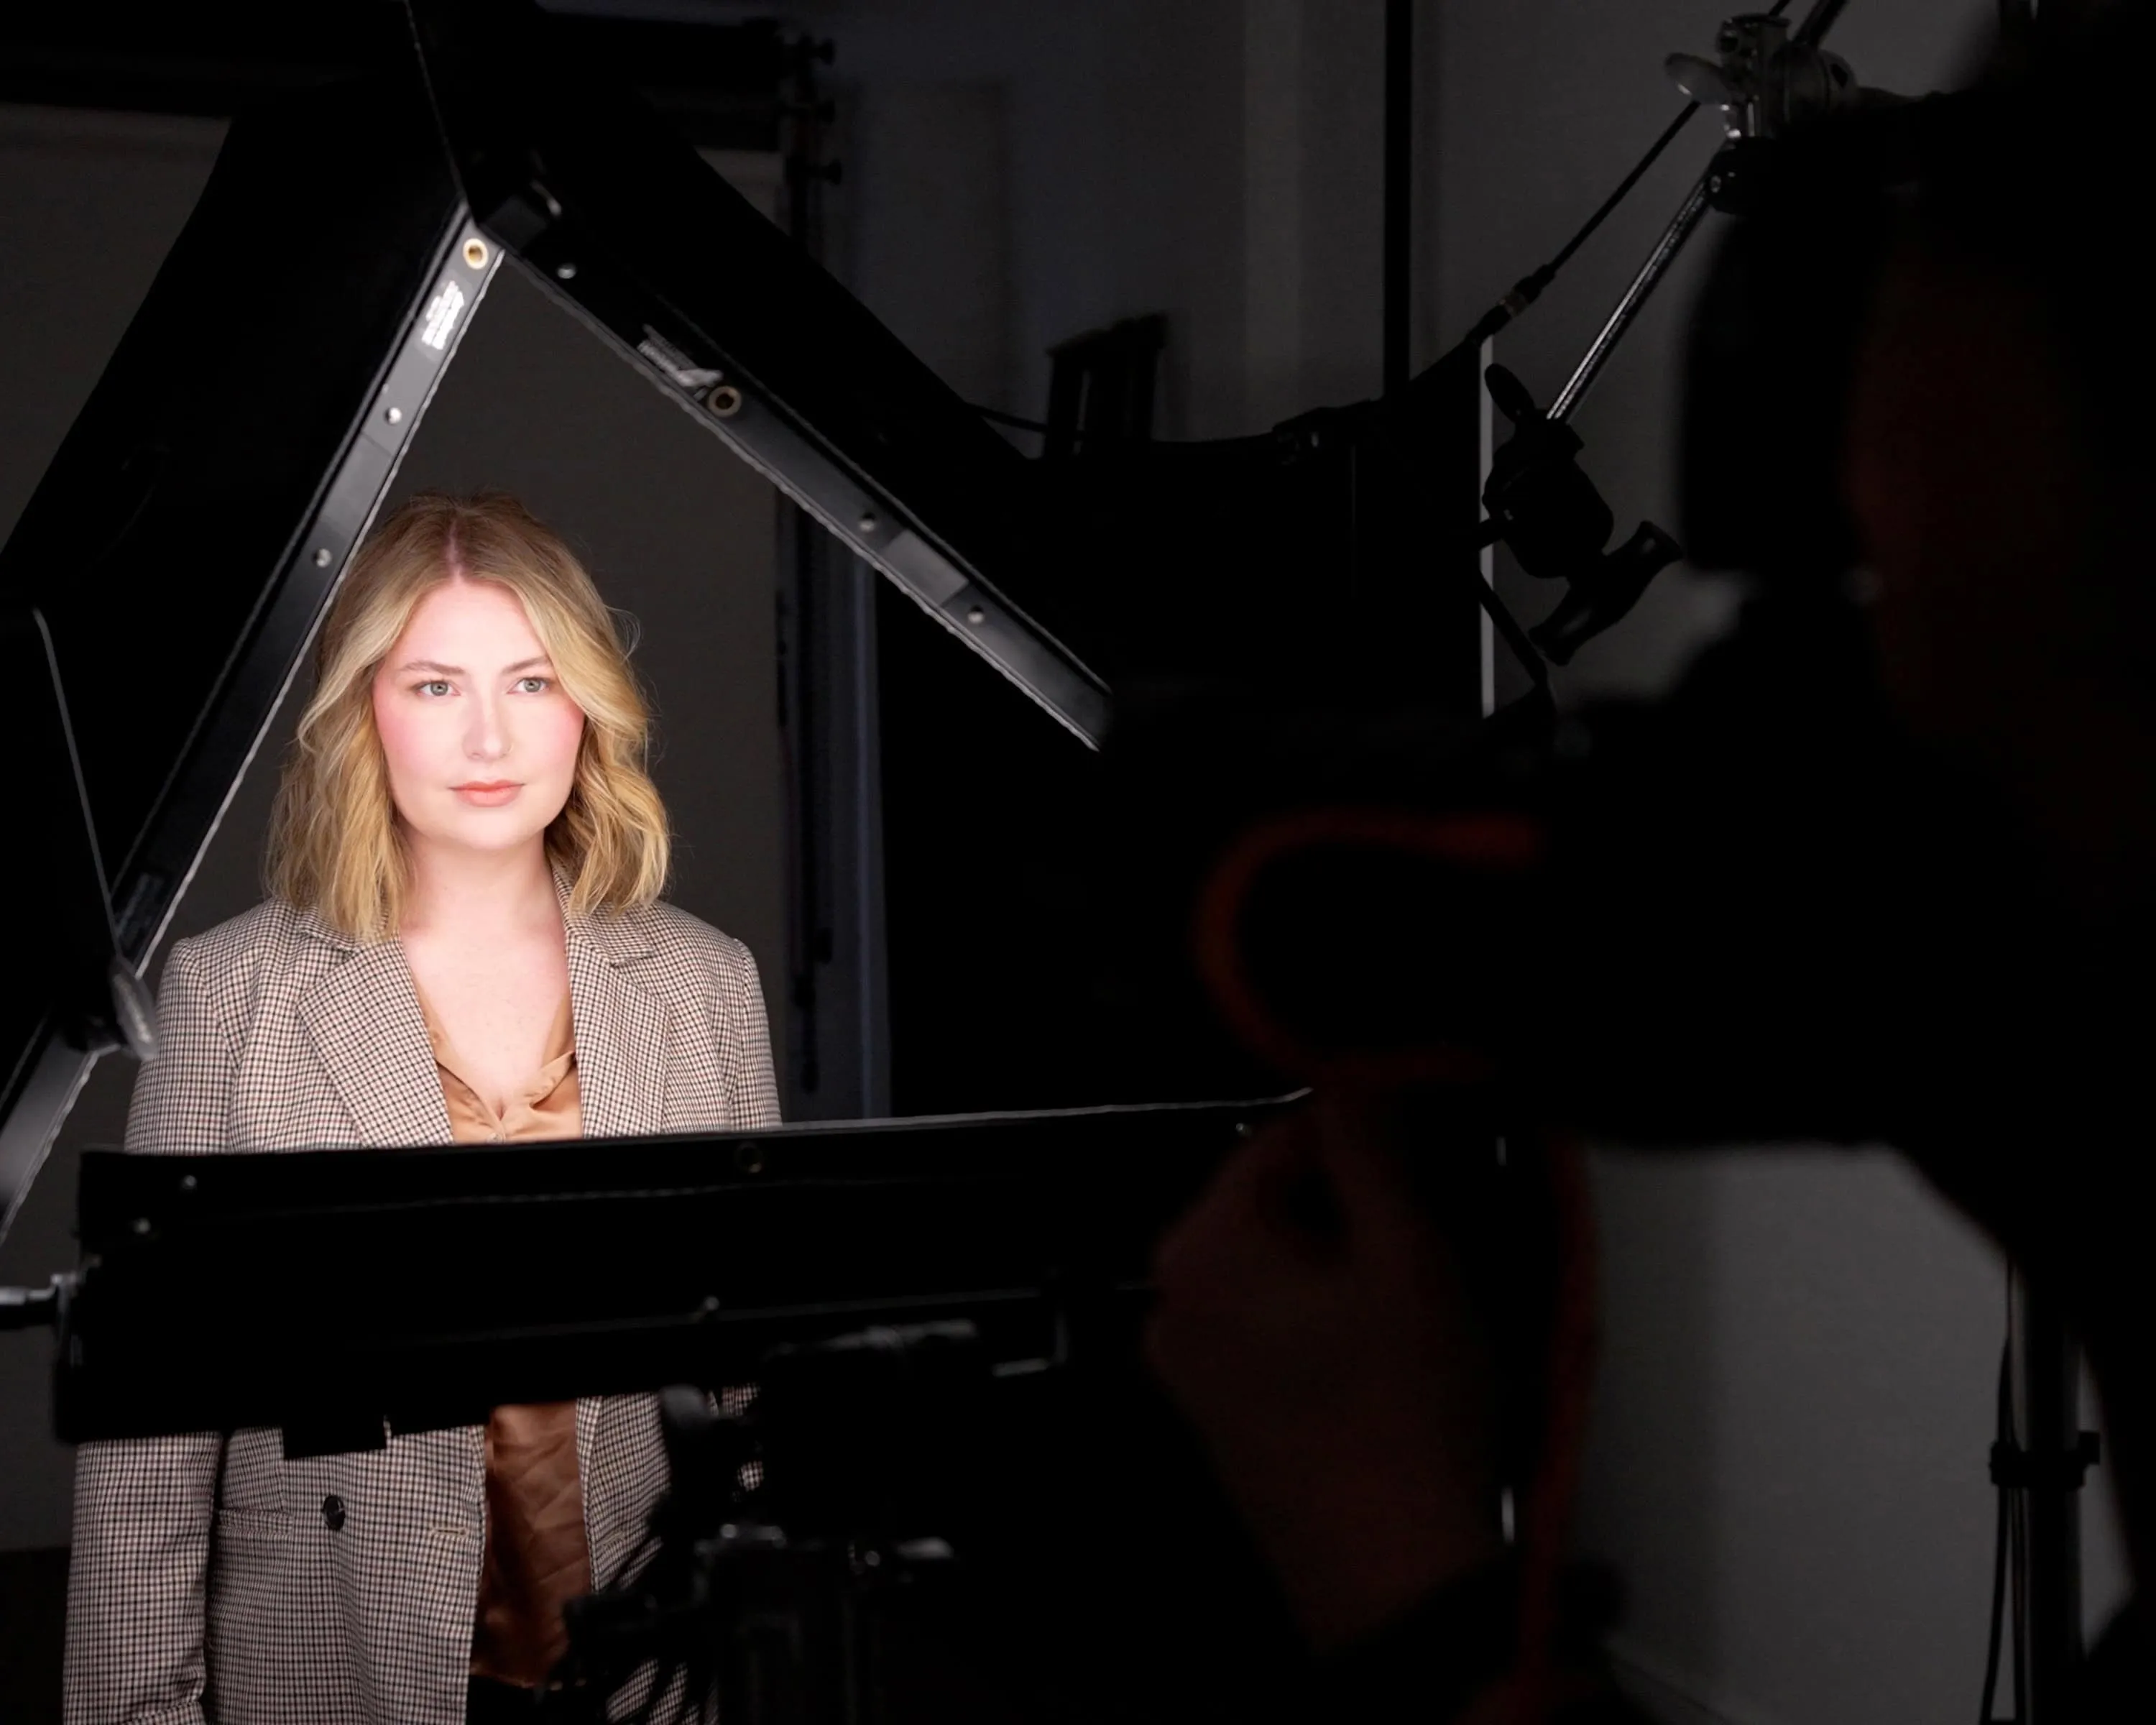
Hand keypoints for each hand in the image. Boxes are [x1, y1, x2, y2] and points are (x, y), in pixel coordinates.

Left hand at [1144, 1094, 1504, 1650]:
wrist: (1397, 1582)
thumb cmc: (1401, 1429)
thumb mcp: (1409, 1254)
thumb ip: (1371, 1146)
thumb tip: (1353, 1074)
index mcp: (1200, 1248)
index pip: (1283, 1132)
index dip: (1364, 1137)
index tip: (1418, 1159)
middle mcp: (1174, 1303)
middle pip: (1274, 1201)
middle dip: (1352, 1211)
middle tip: (1424, 1254)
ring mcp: (1192, 1366)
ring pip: (1280, 1266)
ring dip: (1344, 1269)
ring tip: (1411, 1319)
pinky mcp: (1223, 1413)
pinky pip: (1274, 1328)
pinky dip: (1326, 1326)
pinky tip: (1385, 1366)